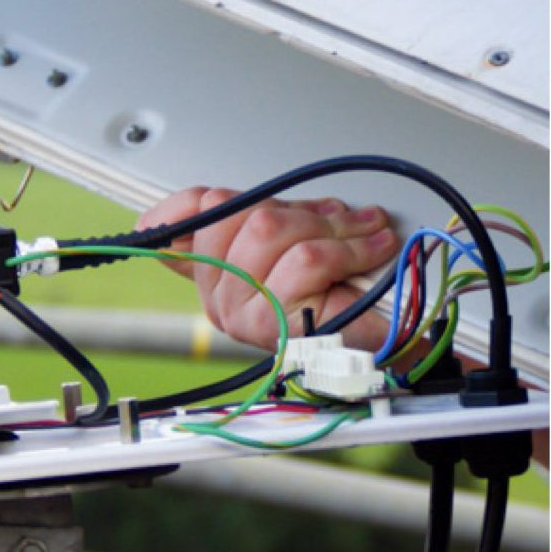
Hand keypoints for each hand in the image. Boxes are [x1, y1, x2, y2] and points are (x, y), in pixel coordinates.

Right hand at [137, 187, 399, 351]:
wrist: (378, 354)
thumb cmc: (338, 304)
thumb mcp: (296, 250)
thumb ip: (274, 221)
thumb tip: (269, 198)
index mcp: (214, 280)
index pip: (173, 234)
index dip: (181, 208)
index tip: (211, 197)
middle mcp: (219, 299)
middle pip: (238, 218)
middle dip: (303, 210)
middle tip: (344, 218)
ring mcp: (241, 314)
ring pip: (268, 230)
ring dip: (334, 226)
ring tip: (369, 233)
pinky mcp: (274, 324)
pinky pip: (305, 259)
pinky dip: (351, 248)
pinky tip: (372, 250)